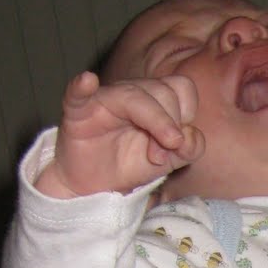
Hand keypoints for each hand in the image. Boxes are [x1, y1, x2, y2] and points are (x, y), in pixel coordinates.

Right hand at [35, 71, 205, 197]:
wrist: (97, 186)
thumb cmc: (132, 164)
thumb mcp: (170, 161)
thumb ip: (190, 149)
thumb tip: (189, 136)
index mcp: (155, 99)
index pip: (182, 87)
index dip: (186, 114)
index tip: (178, 144)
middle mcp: (132, 94)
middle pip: (163, 90)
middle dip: (169, 126)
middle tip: (160, 157)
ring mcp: (104, 99)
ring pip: (132, 94)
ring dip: (152, 122)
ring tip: (153, 156)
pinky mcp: (77, 111)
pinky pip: (77, 93)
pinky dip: (81, 86)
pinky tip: (87, 81)